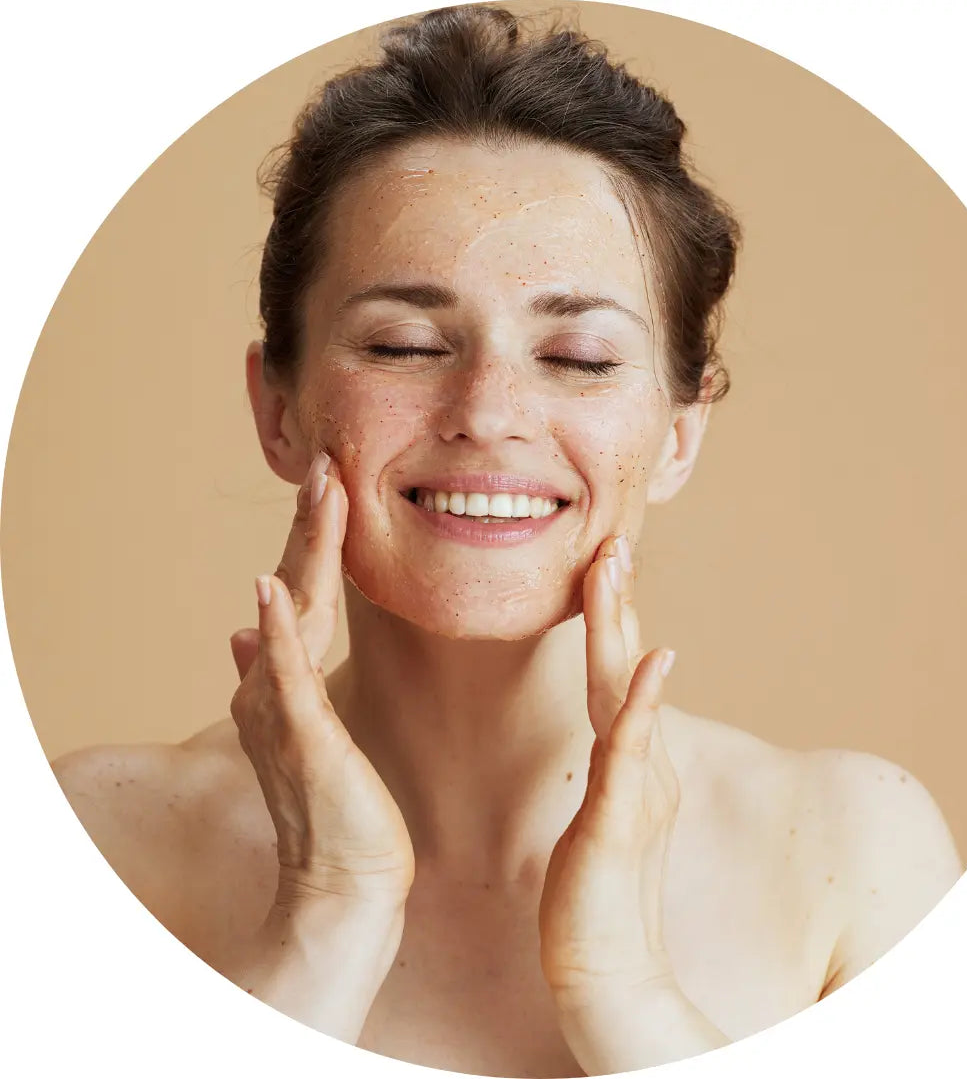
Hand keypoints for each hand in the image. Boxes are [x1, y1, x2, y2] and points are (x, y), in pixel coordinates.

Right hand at [228, 450, 414, 912]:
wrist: (344, 882)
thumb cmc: (341, 808)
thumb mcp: (314, 727)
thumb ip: (285, 675)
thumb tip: (248, 629)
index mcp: (286, 678)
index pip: (305, 590)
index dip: (316, 536)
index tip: (332, 480)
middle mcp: (272, 685)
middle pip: (296, 586)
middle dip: (312, 522)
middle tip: (326, 458)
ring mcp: (282, 709)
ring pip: (296, 612)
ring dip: (305, 549)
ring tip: (317, 491)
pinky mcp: (303, 739)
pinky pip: (288, 674)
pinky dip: (279, 629)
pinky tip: (272, 586)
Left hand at [539, 534, 680, 1005]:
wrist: (606, 967)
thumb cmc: (594, 892)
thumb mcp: (601, 811)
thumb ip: (612, 765)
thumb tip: (612, 727)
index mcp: (630, 757)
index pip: (616, 673)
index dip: (610, 618)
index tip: (599, 563)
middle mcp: (641, 760)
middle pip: (624, 665)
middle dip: (616, 601)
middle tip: (611, 540)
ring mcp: (635, 785)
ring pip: (624, 690)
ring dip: (621, 627)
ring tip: (615, 570)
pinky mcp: (621, 816)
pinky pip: (631, 749)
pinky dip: (642, 702)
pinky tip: (652, 662)